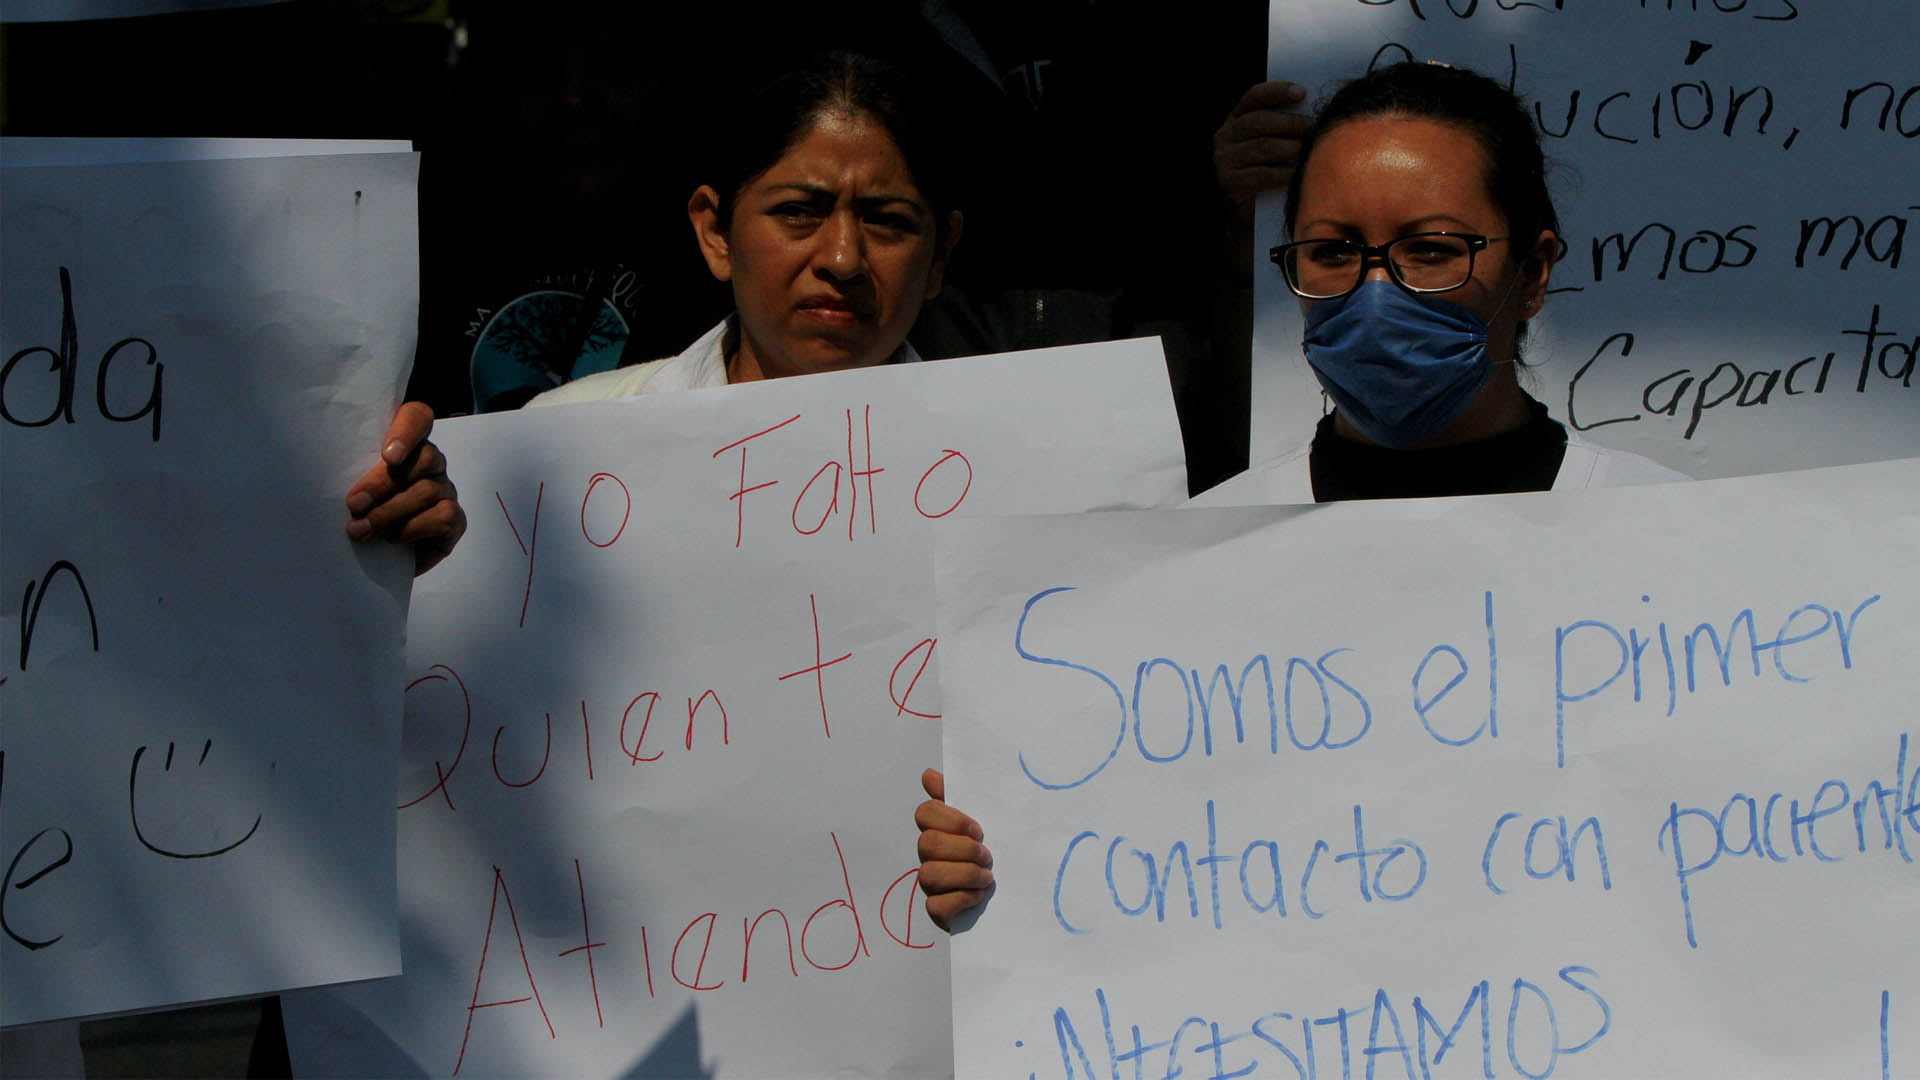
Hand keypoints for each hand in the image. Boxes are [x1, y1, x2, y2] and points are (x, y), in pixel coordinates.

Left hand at [345, 402, 465, 574]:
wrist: (375, 557)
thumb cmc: (360, 512)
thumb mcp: (353, 488)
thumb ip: (354, 475)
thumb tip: (351, 492)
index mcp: (405, 445)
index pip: (418, 417)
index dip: (407, 431)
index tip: (388, 456)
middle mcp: (432, 463)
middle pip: (425, 457)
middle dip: (384, 483)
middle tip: (354, 504)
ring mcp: (446, 490)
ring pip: (428, 490)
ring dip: (389, 512)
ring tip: (361, 530)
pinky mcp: (454, 520)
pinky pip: (442, 516)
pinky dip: (412, 529)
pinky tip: (392, 538)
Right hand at [915, 768, 991, 930]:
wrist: (1015, 893)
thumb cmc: (993, 852)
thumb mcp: (982, 822)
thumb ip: (959, 796)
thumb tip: (927, 775)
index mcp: (940, 830)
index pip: (925, 812)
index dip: (952, 820)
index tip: (978, 829)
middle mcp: (930, 856)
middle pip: (927, 842)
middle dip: (962, 848)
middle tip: (986, 854)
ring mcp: (931, 884)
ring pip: (928, 874)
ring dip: (965, 874)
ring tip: (987, 876)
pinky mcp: (938, 911)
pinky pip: (936, 905)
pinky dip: (961, 898)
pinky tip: (978, 895)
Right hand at [1213, 80, 1312, 224]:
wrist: (1252, 212)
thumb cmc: (1270, 171)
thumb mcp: (1274, 143)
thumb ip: (1284, 126)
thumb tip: (1314, 110)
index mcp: (1235, 119)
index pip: (1253, 97)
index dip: (1277, 91)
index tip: (1302, 92)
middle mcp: (1224, 136)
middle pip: (1260, 121)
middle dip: (1291, 123)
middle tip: (1314, 127)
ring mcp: (1224, 160)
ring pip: (1263, 147)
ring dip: (1291, 148)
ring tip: (1310, 151)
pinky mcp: (1229, 182)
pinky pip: (1262, 174)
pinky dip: (1284, 173)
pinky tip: (1299, 173)